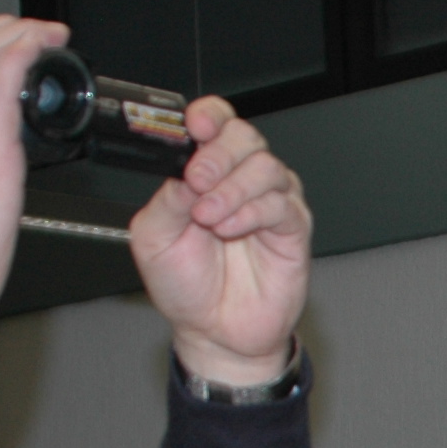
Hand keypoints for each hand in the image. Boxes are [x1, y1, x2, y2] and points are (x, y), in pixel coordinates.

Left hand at [131, 98, 310, 384]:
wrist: (213, 331)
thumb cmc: (186, 285)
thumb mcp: (153, 236)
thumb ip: (167, 196)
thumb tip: (184, 167)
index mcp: (207, 173)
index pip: (216, 122)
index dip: (209, 116)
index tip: (195, 128)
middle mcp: (240, 181)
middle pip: (244, 136)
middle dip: (218, 155)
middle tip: (198, 182)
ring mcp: (269, 203)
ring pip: (266, 167)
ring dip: (232, 190)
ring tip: (209, 218)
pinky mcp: (293, 230)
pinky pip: (281, 204)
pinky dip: (251, 213)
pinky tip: (230, 229)